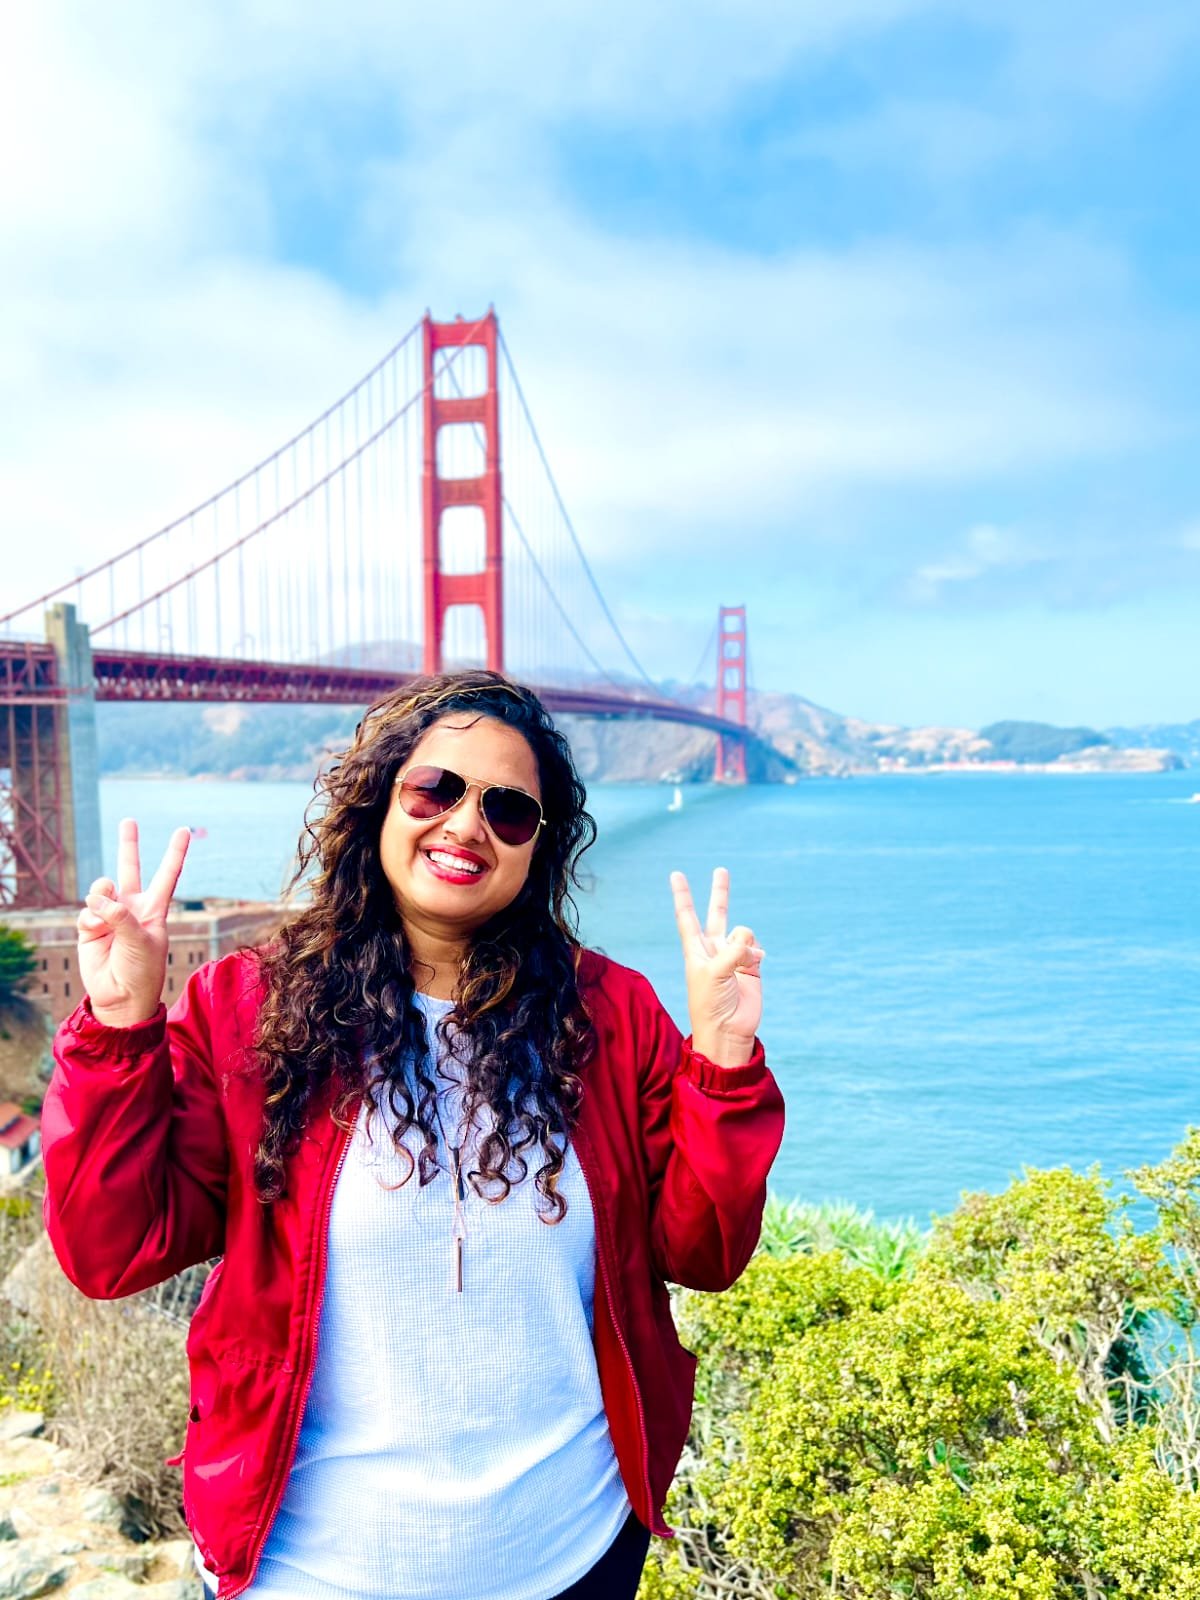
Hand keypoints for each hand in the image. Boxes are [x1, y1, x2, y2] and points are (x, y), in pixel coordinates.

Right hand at [77, 819, 190, 1026]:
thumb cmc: (141, 970)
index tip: (184, 829)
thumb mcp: (140, 940)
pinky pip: (86, 911)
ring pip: (101, 888)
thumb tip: (96, 895)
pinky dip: (89, 919)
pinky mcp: (90, 927)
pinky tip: (94, 932)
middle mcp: (132, 907)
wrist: (121, 997)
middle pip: (131, 868)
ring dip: (100, 897)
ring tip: (104, 918)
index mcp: (155, 909)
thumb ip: (120, 914)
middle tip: (129, 820)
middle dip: (129, 844)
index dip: (175, 852)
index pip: (168, 874)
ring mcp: (110, 916)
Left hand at [669, 866, 762, 1067]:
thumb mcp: (714, 974)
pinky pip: (756, 947)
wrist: (728, 1032)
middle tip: (721, 870)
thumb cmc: (710, 1005)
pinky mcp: (751, 966)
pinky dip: (756, 953)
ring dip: (746, 944)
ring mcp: (734, 957)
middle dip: (720, 893)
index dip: (683, 895)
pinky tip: (755, 964)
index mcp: (696, 950)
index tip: (676, 874)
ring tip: (743, 963)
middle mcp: (714, 950)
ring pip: (744, 932)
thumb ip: (732, 951)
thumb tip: (751, 944)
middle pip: (717, 914)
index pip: (687, 916)